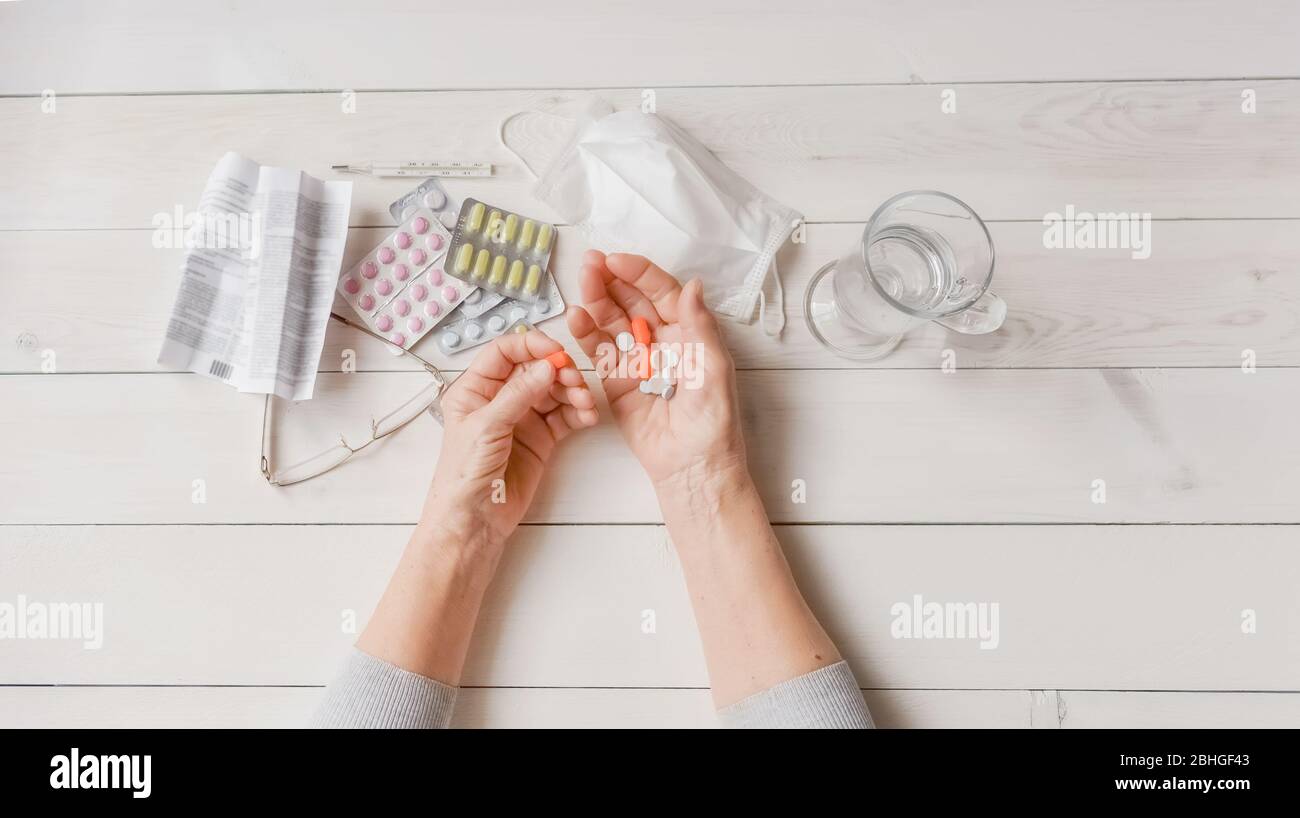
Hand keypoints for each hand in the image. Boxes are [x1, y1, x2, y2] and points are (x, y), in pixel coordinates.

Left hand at [419, 329, 597, 550]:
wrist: (474, 520)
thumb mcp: (485, 428)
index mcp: (475, 389)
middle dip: (559, 371)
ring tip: (584, 403)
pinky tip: (587, 417)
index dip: (531, 346)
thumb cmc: (463, 476)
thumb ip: (517, 395)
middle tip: (575, 381)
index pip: (504, 353)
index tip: (556, 351)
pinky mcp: (540, 438)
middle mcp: (499, 399)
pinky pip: (564, 416)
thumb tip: (545, 367)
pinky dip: (578, 413)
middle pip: (535, 370)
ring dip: (573, 392)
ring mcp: (522, 418)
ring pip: (554, 391)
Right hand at [565, 251, 748, 491]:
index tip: (616, 260)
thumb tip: (693, 284)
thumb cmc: (713, 422)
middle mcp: (663, 343)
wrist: (693, 467)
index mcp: (690, 333)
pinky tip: (576, 317)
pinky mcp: (617, 384)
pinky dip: (586, 335)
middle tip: (589, 263)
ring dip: (596, 301)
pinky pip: (600, 353)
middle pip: (633, 302)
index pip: (662, 294)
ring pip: (613, 323)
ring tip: (580, 282)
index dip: (639, 274)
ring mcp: (638, 362)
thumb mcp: (714, 369)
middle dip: (611, 281)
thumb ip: (700, 326)